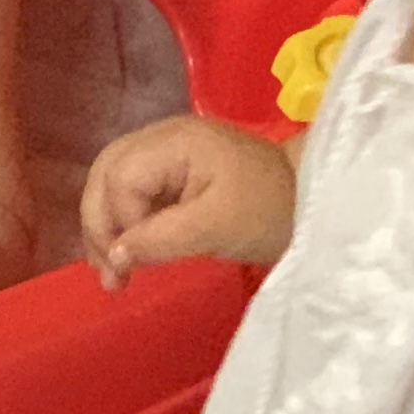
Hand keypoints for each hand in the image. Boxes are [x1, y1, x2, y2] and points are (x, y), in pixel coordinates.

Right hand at [82, 115, 297, 280]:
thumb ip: (159, 239)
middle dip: (99, 226)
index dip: (120, 223)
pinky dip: (124, 223)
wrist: (314, 199)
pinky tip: (129, 253)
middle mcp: (162, 137)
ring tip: (113, 273)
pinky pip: (133, 192)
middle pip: (105, 174)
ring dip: (107, 227)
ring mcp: (168, 151)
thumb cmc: (270, 210)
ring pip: (112, 183)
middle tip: (109, 276)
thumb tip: (114, 257)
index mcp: (174, 141)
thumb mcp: (216, 227)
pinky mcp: (174, 170)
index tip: (136, 263)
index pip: (120, 178)